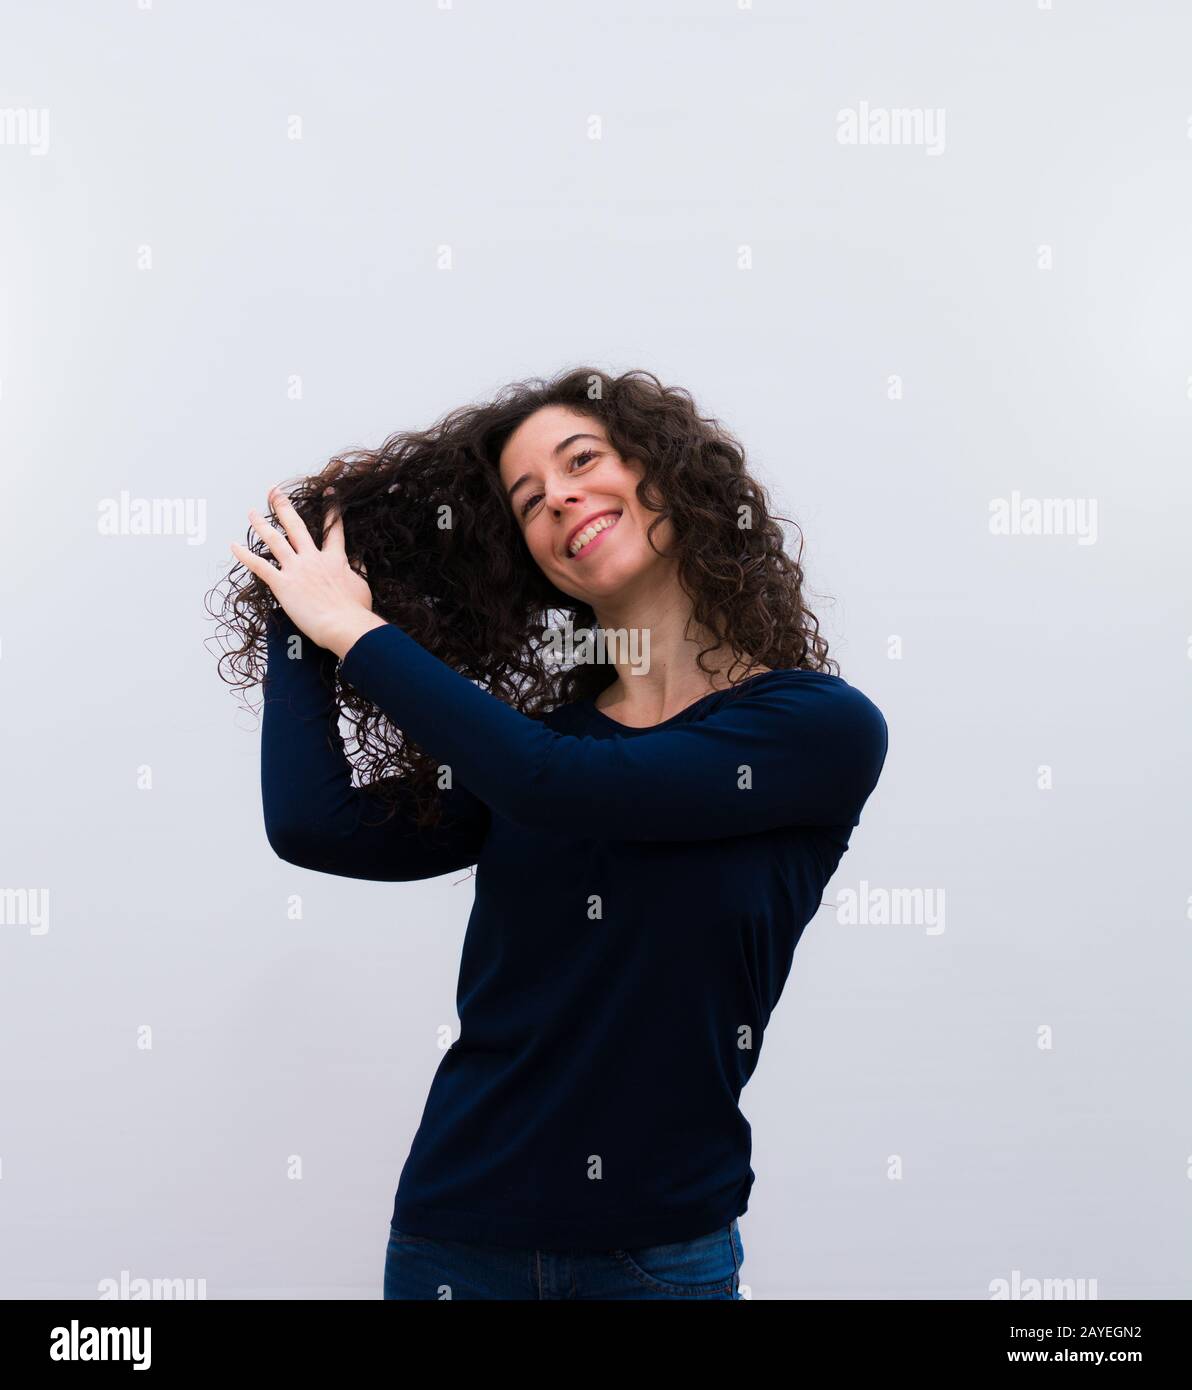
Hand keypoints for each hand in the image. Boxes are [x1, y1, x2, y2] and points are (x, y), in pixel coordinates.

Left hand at [230, 486, 386, 659]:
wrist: (345, 624)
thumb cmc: (355, 611)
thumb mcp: (362, 585)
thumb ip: (358, 568)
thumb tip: (358, 557)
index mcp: (335, 559)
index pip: (333, 529)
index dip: (331, 510)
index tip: (328, 494)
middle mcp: (313, 558)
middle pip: (296, 526)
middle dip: (283, 506)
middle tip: (274, 492)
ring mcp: (297, 569)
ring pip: (275, 540)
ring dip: (261, 525)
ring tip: (252, 513)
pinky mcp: (283, 584)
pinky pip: (259, 566)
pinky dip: (245, 555)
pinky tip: (234, 546)